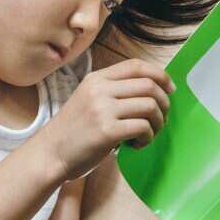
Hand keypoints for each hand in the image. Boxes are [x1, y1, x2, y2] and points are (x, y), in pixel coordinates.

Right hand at [35, 58, 174, 180]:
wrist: (49, 153)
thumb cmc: (73, 131)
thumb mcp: (89, 100)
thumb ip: (114, 92)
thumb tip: (154, 92)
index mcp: (96, 79)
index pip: (136, 66)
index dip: (160, 75)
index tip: (170, 89)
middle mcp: (100, 90)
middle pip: (149, 85)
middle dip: (164, 103)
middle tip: (161, 120)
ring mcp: (102, 109)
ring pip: (150, 106)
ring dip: (158, 123)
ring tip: (148, 135)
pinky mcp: (107, 131)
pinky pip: (143, 127)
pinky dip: (148, 137)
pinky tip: (137, 144)